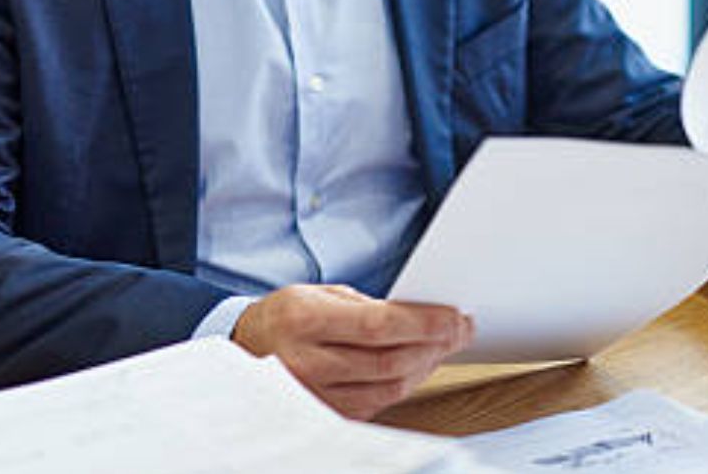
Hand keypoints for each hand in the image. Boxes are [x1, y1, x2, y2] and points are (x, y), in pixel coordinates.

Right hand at [231, 284, 472, 419]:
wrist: (245, 349)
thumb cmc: (287, 316)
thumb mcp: (319, 295)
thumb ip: (365, 307)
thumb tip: (421, 316)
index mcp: (304, 321)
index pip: (378, 326)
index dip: (424, 324)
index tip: (456, 317)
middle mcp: (307, 362)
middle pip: (390, 360)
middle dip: (435, 344)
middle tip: (461, 329)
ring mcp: (315, 394)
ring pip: (389, 386)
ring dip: (425, 365)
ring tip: (444, 345)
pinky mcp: (326, 413)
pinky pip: (378, 402)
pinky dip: (405, 383)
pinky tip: (417, 365)